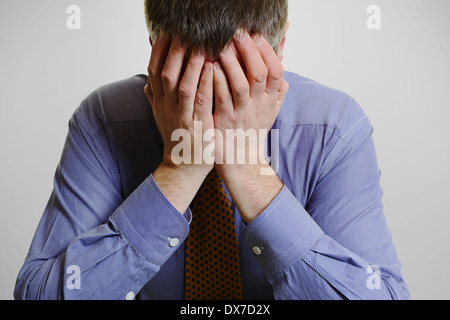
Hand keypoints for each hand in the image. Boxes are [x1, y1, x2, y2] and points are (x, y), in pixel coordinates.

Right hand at [144, 37, 214, 212]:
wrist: (183, 165)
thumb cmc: (177, 134)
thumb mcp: (163, 111)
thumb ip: (157, 90)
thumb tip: (150, 69)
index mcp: (159, 100)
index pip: (153, 69)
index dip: (159, 49)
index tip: (167, 32)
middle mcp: (166, 106)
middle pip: (165, 73)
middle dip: (174, 51)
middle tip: (184, 32)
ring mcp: (181, 117)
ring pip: (182, 85)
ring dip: (190, 64)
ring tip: (200, 44)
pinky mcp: (197, 126)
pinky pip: (199, 102)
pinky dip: (204, 84)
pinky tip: (211, 68)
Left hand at [211, 30, 288, 222]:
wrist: (241, 160)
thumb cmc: (254, 127)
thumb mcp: (271, 104)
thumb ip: (276, 77)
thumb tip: (283, 45)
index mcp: (271, 99)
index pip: (277, 71)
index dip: (268, 52)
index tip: (257, 35)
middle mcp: (259, 106)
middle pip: (260, 74)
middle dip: (250, 50)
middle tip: (237, 32)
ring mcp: (241, 114)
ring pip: (240, 85)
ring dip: (231, 62)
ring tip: (220, 44)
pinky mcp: (223, 121)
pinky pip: (220, 98)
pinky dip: (215, 80)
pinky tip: (208, 65)